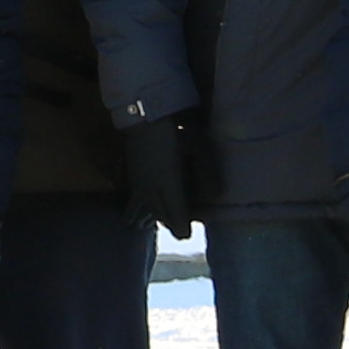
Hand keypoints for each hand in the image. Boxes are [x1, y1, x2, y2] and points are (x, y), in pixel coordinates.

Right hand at [119, 116, 203, 237]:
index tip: (187, 234)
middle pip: (162, 216)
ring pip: (149, 211)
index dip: (182, 228)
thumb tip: (217, 197)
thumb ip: (208, 172)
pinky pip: (136, 203)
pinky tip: (145, 213)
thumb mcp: (199, 146)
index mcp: (169, 184)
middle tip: (182, 227)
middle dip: (173, 224)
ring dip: (159, 218)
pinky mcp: (132, 178)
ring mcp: (140, 185)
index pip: (176, 216)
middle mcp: (152, 190)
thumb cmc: (176, 127)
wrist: (144, 113)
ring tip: (166, 222)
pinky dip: (144, 211)